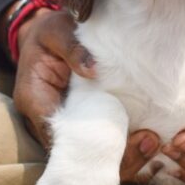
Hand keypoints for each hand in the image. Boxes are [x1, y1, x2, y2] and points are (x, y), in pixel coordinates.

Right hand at [0, 3, 161, 180]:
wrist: (44, 31)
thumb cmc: (49, 31)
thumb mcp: (57, 30)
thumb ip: (72, 47)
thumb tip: (93, 69)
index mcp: (34, 98)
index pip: (55, 134)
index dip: (84, 143)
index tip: (119, 139)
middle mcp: (46, 117)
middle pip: (74, 151)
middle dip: (108, 153)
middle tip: (145, 141)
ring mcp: (63, 121)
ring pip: (87, 151)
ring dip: (119, 153)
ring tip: (150, 141)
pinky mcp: (78, 118)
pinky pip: (96, 138)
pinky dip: (119, 142)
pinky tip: (144, 136)